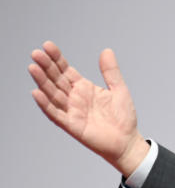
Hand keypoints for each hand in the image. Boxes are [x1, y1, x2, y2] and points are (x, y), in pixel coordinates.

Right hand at [29, 41, 147, 174]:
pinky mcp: (71, 125)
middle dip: (46, 67)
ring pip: (52, 94)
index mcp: (83, 87)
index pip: (65, 70)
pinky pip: (55, 114)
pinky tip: (37, 93)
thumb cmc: (123, 118)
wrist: (127, 141)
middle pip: (56, 79)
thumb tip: (106, 51)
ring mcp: (71, 111)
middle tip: (36, 53)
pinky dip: (45, 104)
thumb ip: (111, 72)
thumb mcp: (119, 90)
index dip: (56, 58)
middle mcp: (74, 98)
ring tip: (33, 68)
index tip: (47, 45)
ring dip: (42, 82)